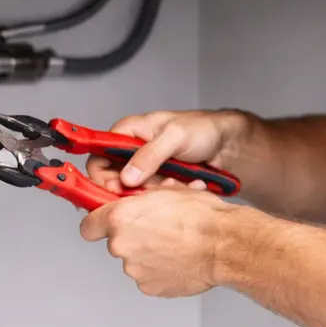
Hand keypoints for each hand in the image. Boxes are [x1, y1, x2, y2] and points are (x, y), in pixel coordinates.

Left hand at [78, 186, 234, 297]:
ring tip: (175, 246)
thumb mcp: (169, 192)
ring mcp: (135, 269)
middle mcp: (122, 245)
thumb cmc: (202, 217)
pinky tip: (178, 260)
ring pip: (134, 261)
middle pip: (116, 243)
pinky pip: (149, 277)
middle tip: (158, 230)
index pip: (89, 226)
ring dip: (148, 254)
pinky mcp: (149, 287)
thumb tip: (140, 200)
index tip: (104, 225)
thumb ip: (143, 199)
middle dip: (133, 237)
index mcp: (121, 218)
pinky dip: (160, 271)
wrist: (223, 245)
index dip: (98, 224)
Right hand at [85, 109, 244, 193]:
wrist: (227, 144)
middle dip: (132, 192)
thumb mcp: (175, 137)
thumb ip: (149, 155)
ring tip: (176, 186)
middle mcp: (131, 152)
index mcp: (127, 133)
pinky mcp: (158, 183)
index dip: (102, 178)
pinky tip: (184, 188)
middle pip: (113, 181)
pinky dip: (166, 197)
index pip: (98, 158)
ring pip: (134, 193)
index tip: (118, 191)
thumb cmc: (202, 129)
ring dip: (153, 195)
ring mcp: (145, 169)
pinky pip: (152, 197)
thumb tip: (126, 177)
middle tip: (152, 192)